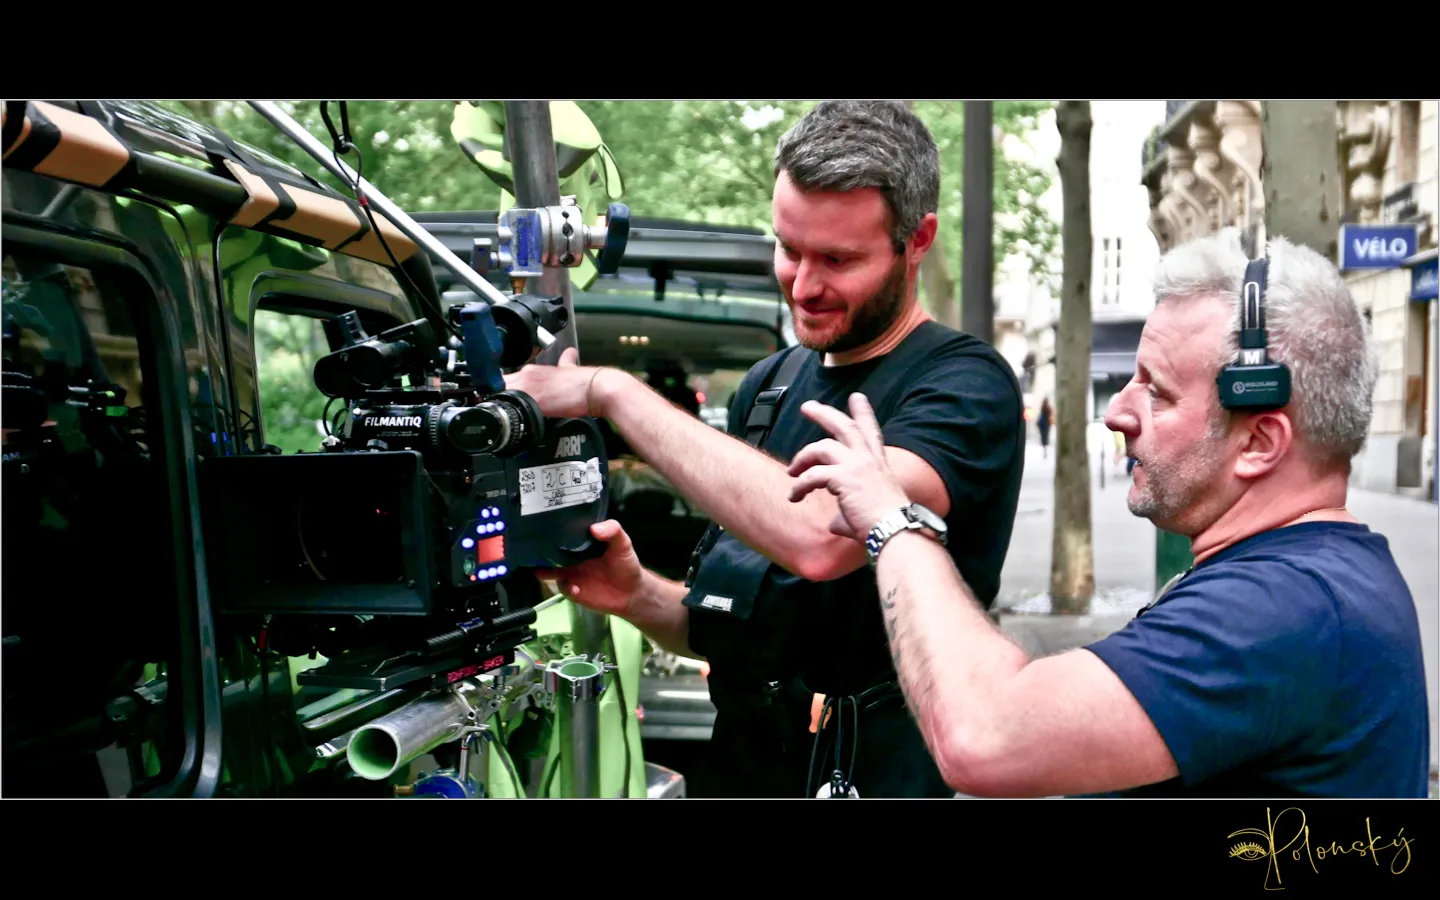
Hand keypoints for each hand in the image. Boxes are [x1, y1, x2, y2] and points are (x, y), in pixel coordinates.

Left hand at [503, 346, 606, 419]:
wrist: (597, 389)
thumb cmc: (585, 382)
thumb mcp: (570, 367)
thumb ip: (565, 361)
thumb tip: (569, 354)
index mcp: (533, 369)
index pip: (506, 378)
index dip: (501, 389)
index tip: (502, 397)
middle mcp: (528, 374)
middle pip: (499, 386)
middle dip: (498, 397)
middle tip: (501, 410)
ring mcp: (529, 387)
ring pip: (502, 395)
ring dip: (502, 405)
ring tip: (505, 416)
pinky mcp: (534, 400)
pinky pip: (513, 406)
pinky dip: (510, 412)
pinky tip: (512, 420)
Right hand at [536, 519, 642, 617]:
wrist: (631, 593)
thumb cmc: (626, 564)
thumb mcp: (623, 543)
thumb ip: (613, 531)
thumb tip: (594, 528)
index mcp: (582, 543)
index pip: (564, 534)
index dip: (554, 530)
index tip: (546, 526)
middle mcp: (573, 557)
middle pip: (551, 552)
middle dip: (542, 551)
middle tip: (535, 549)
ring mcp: (572, 573)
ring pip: (551, 570)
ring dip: (546, 570)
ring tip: (542, 571)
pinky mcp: (574, 590)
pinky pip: (563, 588)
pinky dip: (566, 587)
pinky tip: (575, 589)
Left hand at [786, 392, 909, 541]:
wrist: (896, 533)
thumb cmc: (886, 528)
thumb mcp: (868, 512)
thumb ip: (847, 513)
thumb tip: (833, 524)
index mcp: (879, 465)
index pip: (870, 432)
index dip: (863, 412)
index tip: (857, 397)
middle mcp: (869, 460)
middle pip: (844, 427)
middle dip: (824, 414)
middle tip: (807, 406)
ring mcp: (856, 466)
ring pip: (822, 447)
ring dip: (802, 457)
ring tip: (791, 470)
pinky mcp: (843, 479)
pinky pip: (812, 475)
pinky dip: (799, 486)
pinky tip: (794, 496)